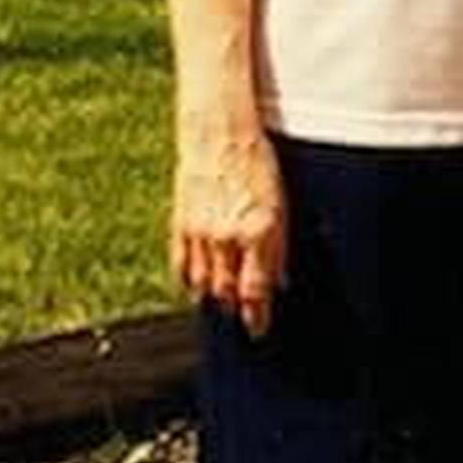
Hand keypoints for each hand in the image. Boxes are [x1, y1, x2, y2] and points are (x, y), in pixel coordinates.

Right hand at [171, 119, 287, 338]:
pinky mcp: (181, 225)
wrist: (219, 133)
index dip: (257, 316)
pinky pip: (182, 266)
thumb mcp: (281, 202)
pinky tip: (198, 286)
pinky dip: (190, 281)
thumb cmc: (256, 162)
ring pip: (205, 285)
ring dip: (215, 297)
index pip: (255, 291)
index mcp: (258, 231)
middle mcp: (227, 238)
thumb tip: (280, 281)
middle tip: (242, 314)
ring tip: (223, 301)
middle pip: (227, 293)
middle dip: (236, 308)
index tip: (259, 329)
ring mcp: (201, 233)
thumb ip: (279, 246)